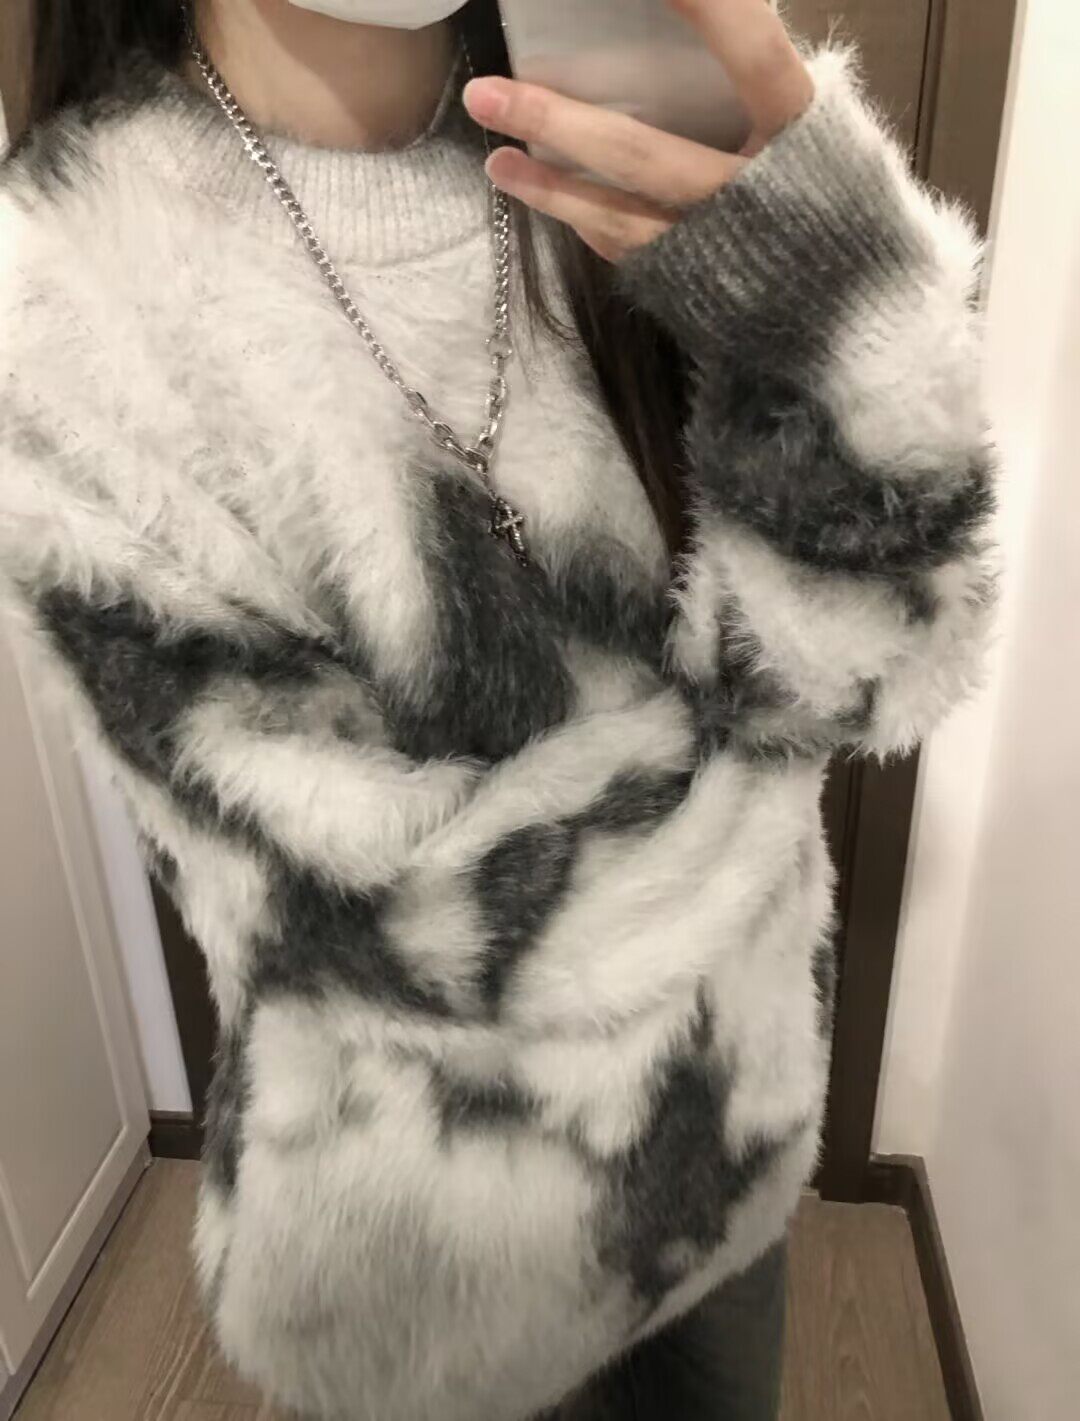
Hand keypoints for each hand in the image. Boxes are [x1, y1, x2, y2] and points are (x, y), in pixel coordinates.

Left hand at [462, 0, 813, 263]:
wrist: (865, 321)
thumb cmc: (839, 203)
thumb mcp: (826, 132)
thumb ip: (767, 82)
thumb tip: (711, 17)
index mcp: (806, 137)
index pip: (752, 51)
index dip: (705, 7)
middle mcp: (760, 198)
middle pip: (646, 155)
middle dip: (559, 122)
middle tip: (489, 90)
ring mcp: (722, 252)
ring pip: (620, 218)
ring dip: (549, 187)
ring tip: (496, 155)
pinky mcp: (696, 292)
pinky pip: (627, 251)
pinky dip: (582, 220)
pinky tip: (538, 188)